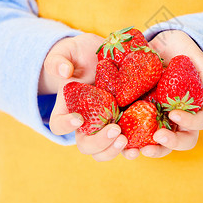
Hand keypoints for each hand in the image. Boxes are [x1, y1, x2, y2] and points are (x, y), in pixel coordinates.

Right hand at [40, 33, 127, 161]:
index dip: (66, 125)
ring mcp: (106, 125)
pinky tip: (143, 144)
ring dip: (115, 150)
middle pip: (86, 145)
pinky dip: (135, 146)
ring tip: (126, 140)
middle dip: (99, 143)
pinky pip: (128, 142)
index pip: (59, 125)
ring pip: (106, 150)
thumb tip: (64, 71)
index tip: (78, 118)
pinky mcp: (125, 122)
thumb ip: (59, 60)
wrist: (102, 55)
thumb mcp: (67, 52)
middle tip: (114, 130)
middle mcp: (86, 123)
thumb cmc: (79, 55)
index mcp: (68, 110)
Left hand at [122, 30, 202, 158]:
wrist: (153, 47)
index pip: (200, 121)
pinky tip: (122, 143)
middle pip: (183, 140)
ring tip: (137, 151)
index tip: (173, 112)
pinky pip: (139, 137)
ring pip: (161, 145)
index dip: (190, 121)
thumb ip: (202, 66)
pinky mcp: (141, 119)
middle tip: (158, 136)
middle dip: (172, 142)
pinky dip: (132, 144)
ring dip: (152, 151)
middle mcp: (180, 118)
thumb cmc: (176, 48)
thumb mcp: (189, 51)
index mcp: (196, 105)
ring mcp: (161, 120)